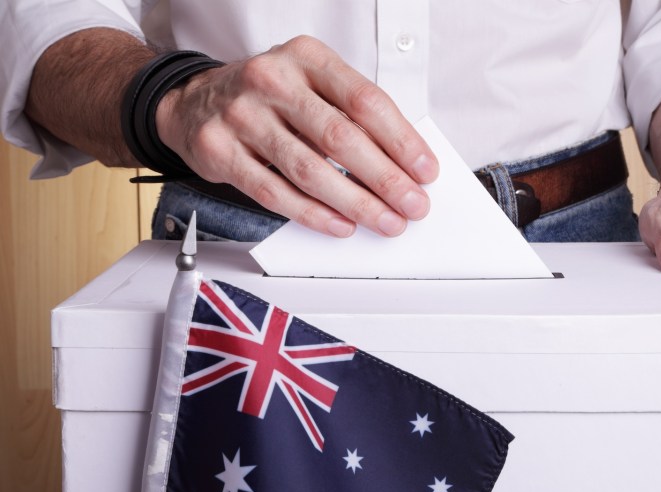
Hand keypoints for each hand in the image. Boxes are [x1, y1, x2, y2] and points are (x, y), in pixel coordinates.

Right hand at [155, 35, 438, 236]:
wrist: (195, 102)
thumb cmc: (268, 97)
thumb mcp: (310, 85)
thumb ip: (349, 115)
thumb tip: (400, 164)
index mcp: (306, 57)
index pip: (365, 101)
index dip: (402, 141)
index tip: (425, 171)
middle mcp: (272, 80)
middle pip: (341, 137)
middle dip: (385, 178)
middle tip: (412, 205)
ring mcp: (242, 115)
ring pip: (309, 169)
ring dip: (355, 203)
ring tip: (384, 221)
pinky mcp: (220, 152)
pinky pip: (274, 192)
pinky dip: (313, 214)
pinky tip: (340, 225)